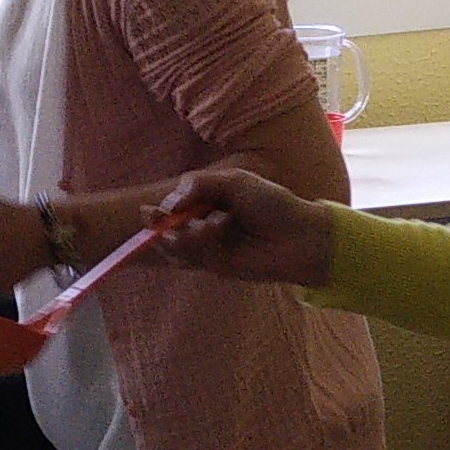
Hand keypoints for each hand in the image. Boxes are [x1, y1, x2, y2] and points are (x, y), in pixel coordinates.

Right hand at [146, 166, 337, 288]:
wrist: (300, 236)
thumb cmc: (273, 204)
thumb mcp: (234, 182)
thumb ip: (199, 184)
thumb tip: (170, 203)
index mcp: (212, 204)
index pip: (177, 208)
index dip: (160, 212)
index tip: (149, 210)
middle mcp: (208, 226)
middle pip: (170, 230)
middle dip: (157, 226)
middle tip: (150, 219)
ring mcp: (212, 248)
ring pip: (179, 246)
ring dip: (180, 235)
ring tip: (196, 225)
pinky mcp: (218, 267)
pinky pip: (194, 258)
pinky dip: (195, 245)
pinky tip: (207, 231)